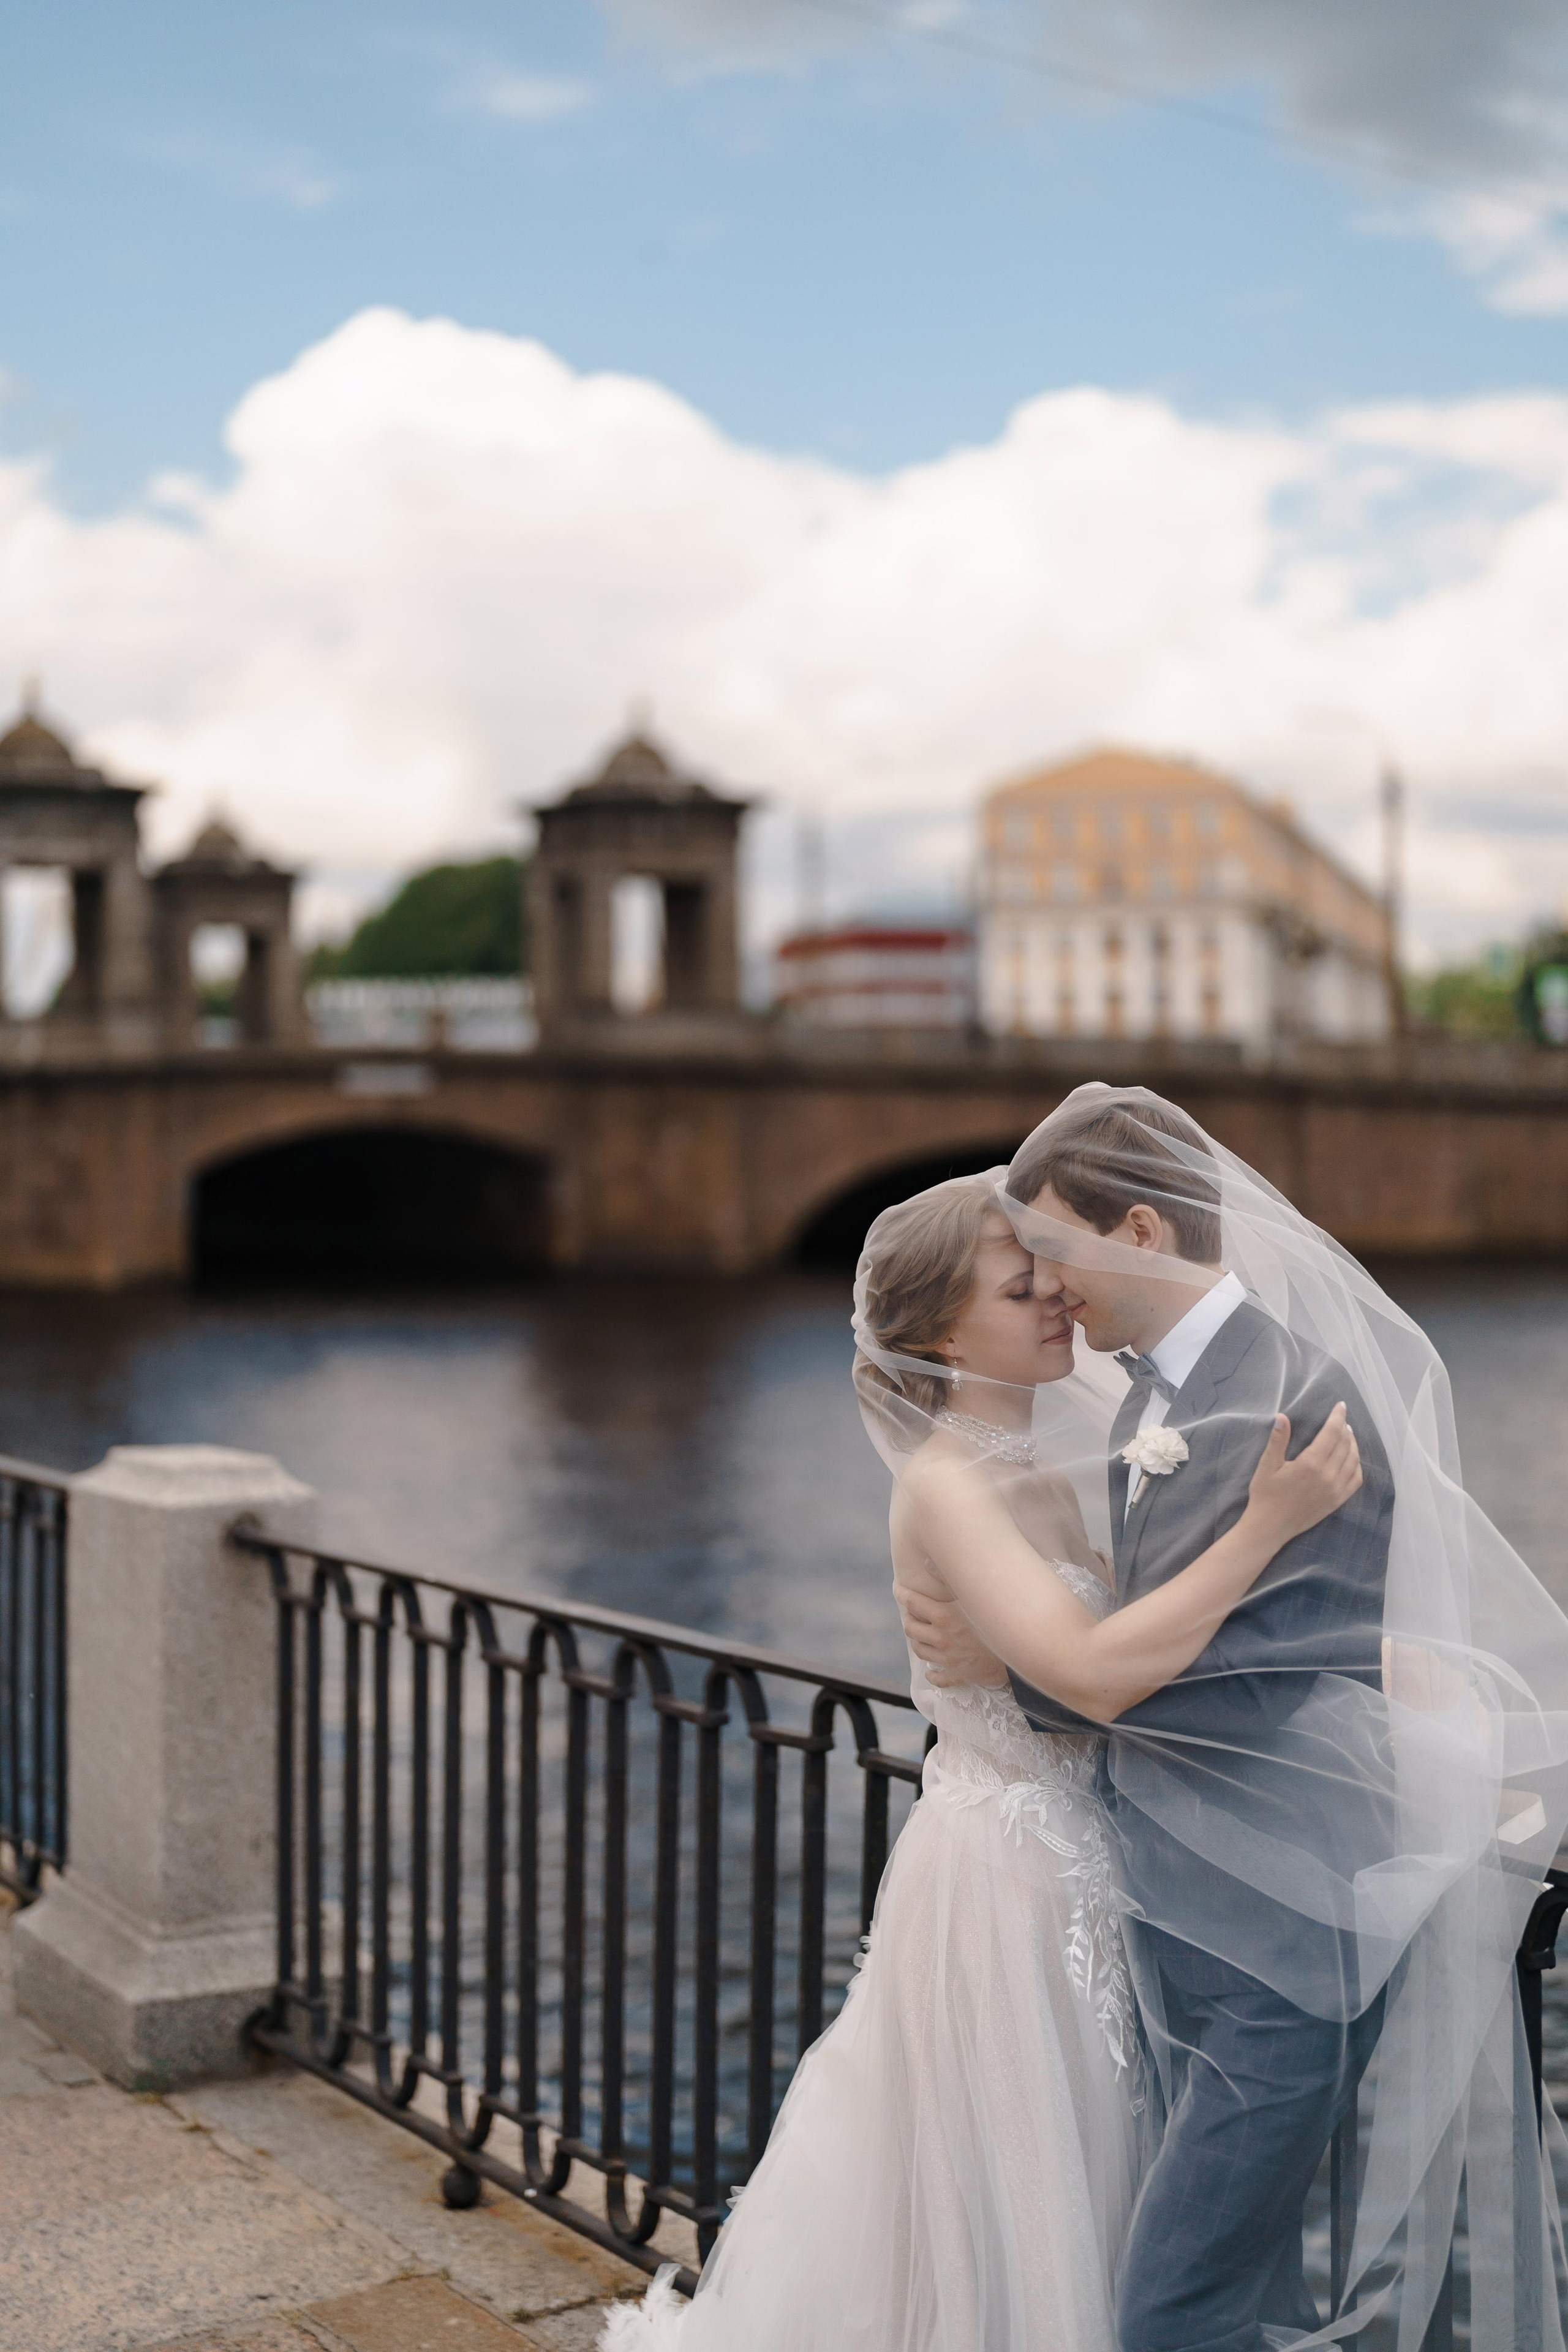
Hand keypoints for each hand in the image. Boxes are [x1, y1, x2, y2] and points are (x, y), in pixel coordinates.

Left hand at [894, 1582, 1008, 1687]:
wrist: (1019, 1651)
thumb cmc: (997, 1618)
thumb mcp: (973, 1595)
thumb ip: (948, 1577)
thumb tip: (927, 1562)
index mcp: (943, 1617)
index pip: (912, 1602)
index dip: (901, 1594)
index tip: (897, 1589)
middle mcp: (941, 1638)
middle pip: (910, 1628)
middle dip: (908, 1617)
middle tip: (913, 1612)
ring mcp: (948, 1660)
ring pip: (919, 1650)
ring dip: (916, 1640)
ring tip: (921, 1633)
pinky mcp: (958, 1675)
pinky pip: (938, 1678)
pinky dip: (932, 1674)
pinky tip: (932, 1670)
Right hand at [1245, 1402, 1361, 1545]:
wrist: (1270, 1527)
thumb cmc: (1265, 1494)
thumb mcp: (1267, 1465)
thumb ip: (1277, 1440)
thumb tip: (1281, 1416)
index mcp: (1310, 1463)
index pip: (1331, 1433)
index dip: (1337, 1417)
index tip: (1340, 1405)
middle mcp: (1328, 1475)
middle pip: (1344, 1444)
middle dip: (1345, 1428)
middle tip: (1341, 1418)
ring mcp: (1335, 1490)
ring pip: (1353, 1460)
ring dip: (1353, 1444)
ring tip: (1347, 1435)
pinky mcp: (1337, 1501)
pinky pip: (1356, 1480)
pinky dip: (1357, 1465)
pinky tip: (1351, 1459)